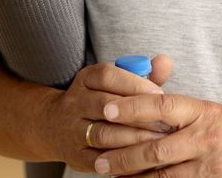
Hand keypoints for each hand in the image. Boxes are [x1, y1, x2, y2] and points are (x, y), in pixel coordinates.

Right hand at [39, 59, 171, 172]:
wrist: (55, 126)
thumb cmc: (98, 101)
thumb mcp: (114, 83)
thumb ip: (142, 74)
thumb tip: (165, 61)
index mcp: (85, 79)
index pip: (107, 76)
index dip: (135, 85)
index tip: (160, 95)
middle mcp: (75, 102)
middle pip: (106, 106)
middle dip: (139, 115)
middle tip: (165, 123)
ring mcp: (73, 129)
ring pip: (103, 134)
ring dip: (134, 138)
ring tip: (158, 141)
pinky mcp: (76, 155)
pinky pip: (100, 158)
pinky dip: (122, 159)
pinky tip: (141, 159)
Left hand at [91, 94, 221, 176]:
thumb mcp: (215, 112)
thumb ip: (183, 112)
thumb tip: (145, 108)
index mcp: (204, 111)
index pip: (163, 105)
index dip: (133, 106)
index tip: (108, 109)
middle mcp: (207, 138)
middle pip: (156, 148)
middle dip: (123, 155)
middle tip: (99, 160)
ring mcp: (213, 166)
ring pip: (163, 176)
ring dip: (134, 177)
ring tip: (112, 175)